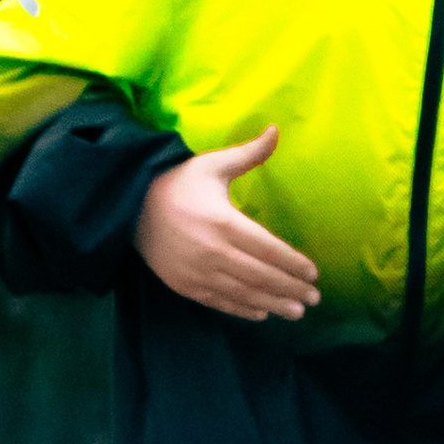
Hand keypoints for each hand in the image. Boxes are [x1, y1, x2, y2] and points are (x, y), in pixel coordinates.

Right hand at [135, 125, 321, 320]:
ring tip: (295, 312)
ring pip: (243, 293)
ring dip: (272, 303)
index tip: (313, 273)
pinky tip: (262, 313)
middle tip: (313, 299)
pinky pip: (219, 302)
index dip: (293, 263)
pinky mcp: (183, 285)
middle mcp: (213, 252)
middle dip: (290, 288)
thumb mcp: (213, 165)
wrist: (130, 206)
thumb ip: (248, 154)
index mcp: (224, 222)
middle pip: (260, 275)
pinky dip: (242, 309)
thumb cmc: (178, 182)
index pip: (268, 248)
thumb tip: (275, 131)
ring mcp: (197, 272)